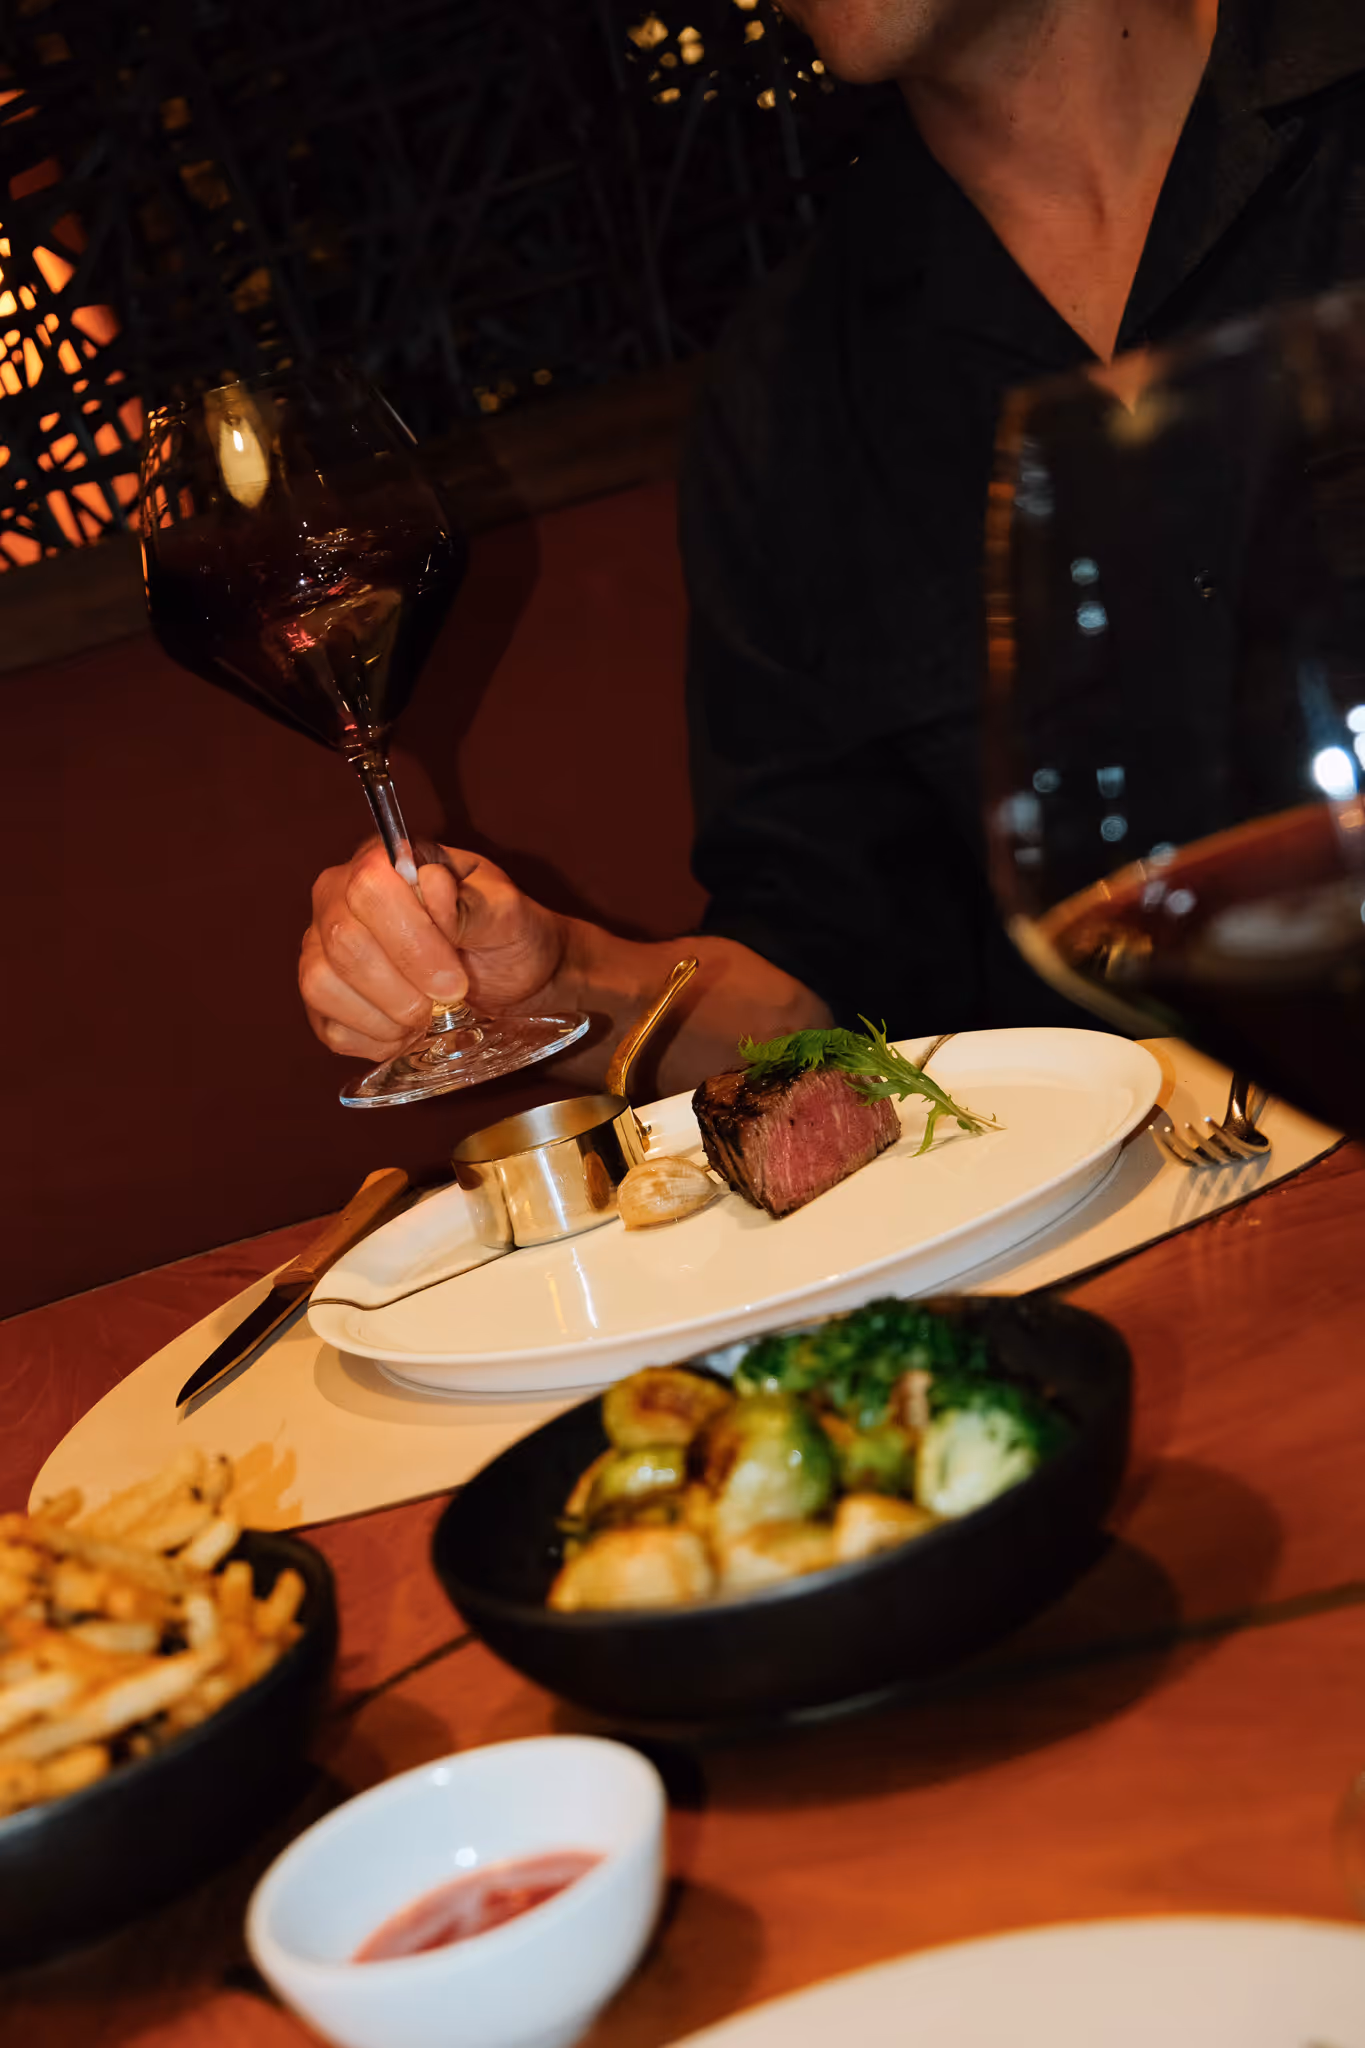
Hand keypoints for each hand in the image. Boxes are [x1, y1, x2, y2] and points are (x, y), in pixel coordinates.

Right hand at [299, 840, 565, 1059]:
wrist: (513, 986)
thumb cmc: (507, 939)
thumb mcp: (508, 917)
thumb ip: (471, 903)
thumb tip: (430, 882)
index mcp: (386, 862)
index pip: (368, 886)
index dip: (410, 940)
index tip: (453, 978)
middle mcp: (341, 898)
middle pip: (344, 941)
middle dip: (404, 985)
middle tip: (450, 999)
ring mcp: (324, 948)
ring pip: (322, 983)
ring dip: (387, 1014)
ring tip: (428, 1015)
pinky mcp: (324, 1000)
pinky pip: (330, 1026)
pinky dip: (377, 1040)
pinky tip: (408, 1032)